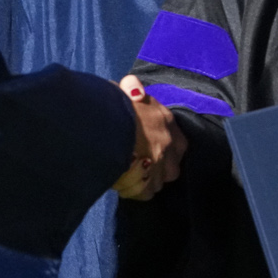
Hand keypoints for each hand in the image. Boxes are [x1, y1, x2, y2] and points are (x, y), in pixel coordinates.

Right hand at [114, 75, 184, 199]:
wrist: (100, 126)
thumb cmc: (110, 105)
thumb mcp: (121, 91)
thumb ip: (131, 89)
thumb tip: (132, 85)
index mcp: (165, 120)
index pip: (178, 139)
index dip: (168, 145)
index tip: (155, 147)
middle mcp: (168, 143)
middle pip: (174, 163)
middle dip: (163, 166)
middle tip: (145, 164)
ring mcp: (159, 165)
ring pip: (161, 179)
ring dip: (150, 179)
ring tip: (134, 176)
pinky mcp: (146, 183)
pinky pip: (147, 193)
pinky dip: (138, 191)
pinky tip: (126, 186)